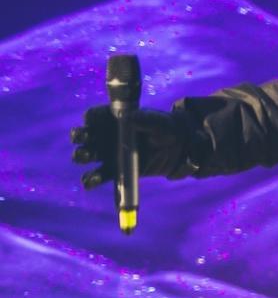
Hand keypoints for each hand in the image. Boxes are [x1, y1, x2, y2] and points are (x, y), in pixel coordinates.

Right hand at [70, 104, 197, 186]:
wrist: (177, 150)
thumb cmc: (165, 129)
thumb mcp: (159, 122)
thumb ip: (146, 119)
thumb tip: (130, 118)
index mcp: (111, 119)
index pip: (92, 116)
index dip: (90, 118)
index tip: (92, 121)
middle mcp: (103, 135)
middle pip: (82, 135)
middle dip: (79, 136)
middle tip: (84, 137)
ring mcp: (106, 154)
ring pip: (85, 155)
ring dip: (81, 155)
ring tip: (86, 157)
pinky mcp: (114, 171)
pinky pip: (98, 176)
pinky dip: (91, 180)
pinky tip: (91, 181)